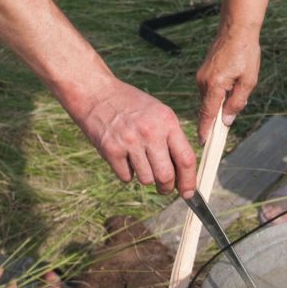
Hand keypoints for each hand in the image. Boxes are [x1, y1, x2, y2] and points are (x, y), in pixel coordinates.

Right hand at [73, 79, 198, 195]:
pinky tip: (124, 158)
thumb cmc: (131, 105)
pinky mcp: (111, 150)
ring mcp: (130, 141)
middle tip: (164, 187)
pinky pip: (126, 177)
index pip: (186, 159)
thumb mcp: (158, 113)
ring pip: (146, 180)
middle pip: (166, 176)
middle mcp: (150, 132)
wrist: (97, 94)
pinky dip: (127, 174)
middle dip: (166, 187)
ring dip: (145, 178)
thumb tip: (183, 172)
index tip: (188, 193)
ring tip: (139, 162)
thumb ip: (172, 139)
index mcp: (167, 121)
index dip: (189, 181)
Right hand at [196, 24, 261, 142]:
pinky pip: (208, 89)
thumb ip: (237, 102)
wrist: (236, 30)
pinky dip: (218, 93)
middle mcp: (203, 82)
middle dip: (219, 114)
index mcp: (214, 85)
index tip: (204, 143)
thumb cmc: (245, 53)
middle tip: (235, 108)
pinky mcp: (203, 71)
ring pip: (209, 98)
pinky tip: (232, 82)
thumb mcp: (248, 81)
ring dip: (220, 101)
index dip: (206, 131)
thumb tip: (227, 120)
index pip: (207, 114)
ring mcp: (201, 76)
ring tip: (239, 85)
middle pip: (208, 108)